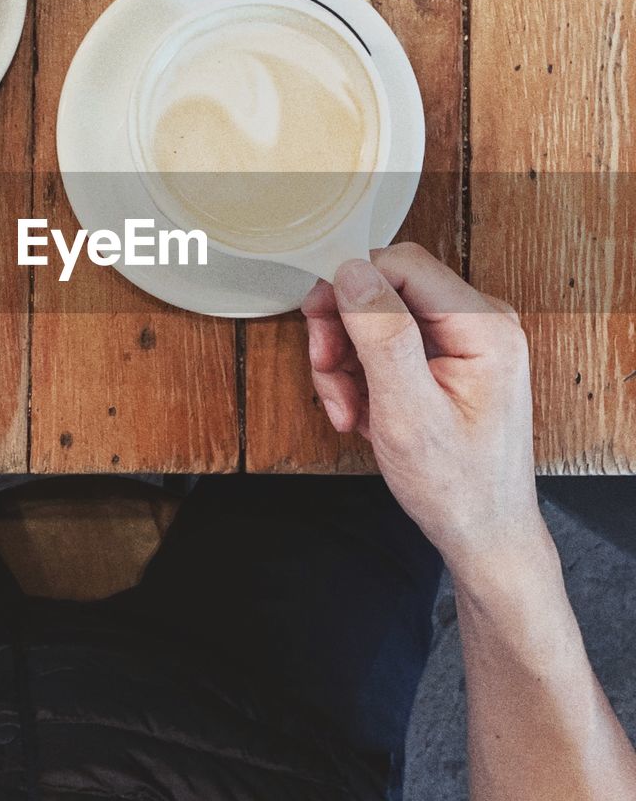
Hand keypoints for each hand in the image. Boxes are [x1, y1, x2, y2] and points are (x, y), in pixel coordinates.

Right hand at [300, 242, 543, 572]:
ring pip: (377, 317)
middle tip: (324, 371)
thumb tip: (351, 271)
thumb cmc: (457, 487)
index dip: (351, 286)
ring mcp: (463, 341)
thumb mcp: (407, 412)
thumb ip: (381, 335)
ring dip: (346, 361)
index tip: (317, 322)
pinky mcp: (446, 360)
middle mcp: (479, 322)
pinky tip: (361, 413)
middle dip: (343, 331)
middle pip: (386, 288)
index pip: (402, 264)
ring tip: (345, 410)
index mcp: (484, 326)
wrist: (483, 535)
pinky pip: (386, 345)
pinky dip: (361, 376)